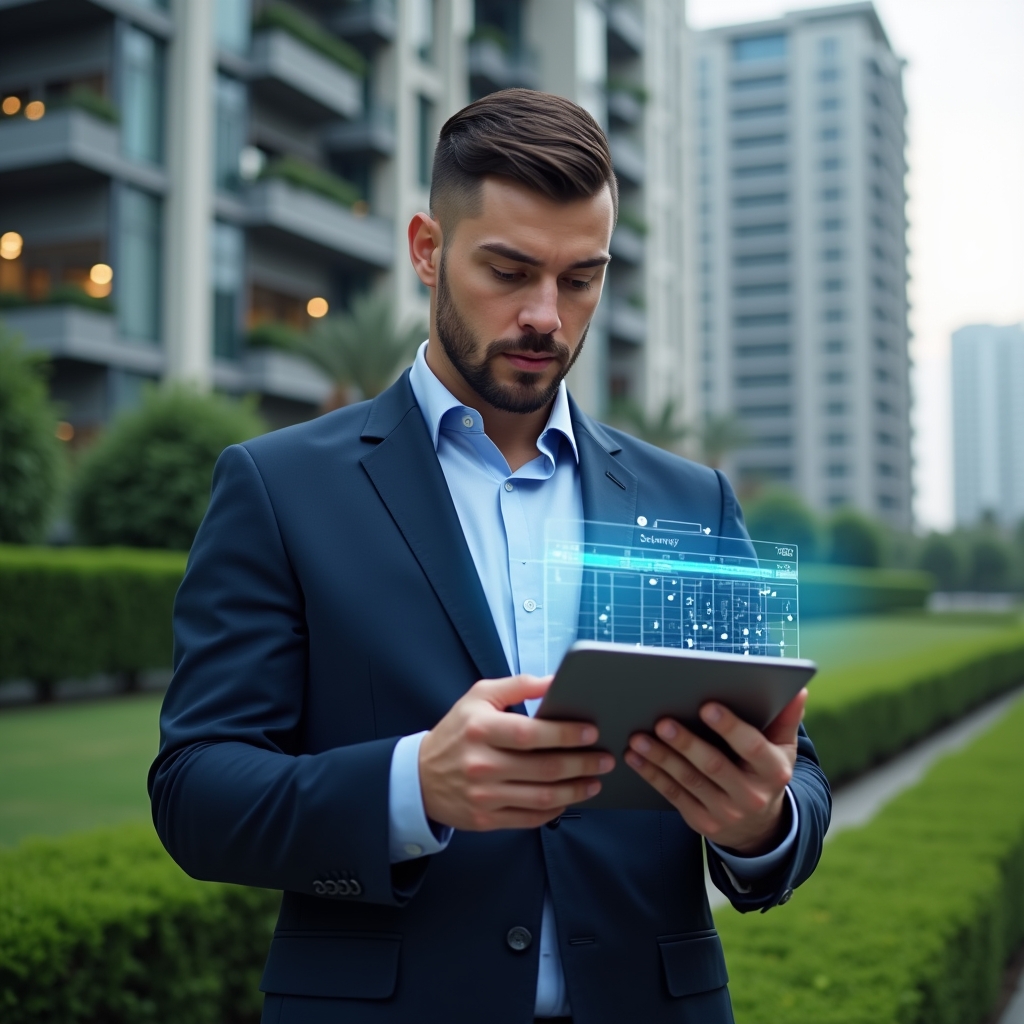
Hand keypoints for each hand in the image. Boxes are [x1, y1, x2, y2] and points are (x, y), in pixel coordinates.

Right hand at [419, 674, 613, 830]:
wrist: (420, 777)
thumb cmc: (457, 732)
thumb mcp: (479, 697)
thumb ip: (518, 685)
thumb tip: (556, 680)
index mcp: (480, 729)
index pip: (530, 734)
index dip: (564, 734)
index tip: (591, 732)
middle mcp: (482, 764)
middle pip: (543, 768)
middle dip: (582, 764)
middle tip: (605, 758)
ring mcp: (484, 796)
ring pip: (542, 797)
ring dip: (576, 790)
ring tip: (595, 780)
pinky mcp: (486, 819)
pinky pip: (530, 818)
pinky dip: (555, 810)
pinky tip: (569, 798)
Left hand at [624, 688, 807, 854]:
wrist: (760, 827)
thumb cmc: (765, 771)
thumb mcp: (782, 749)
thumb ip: (785, 719)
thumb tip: (798, 688)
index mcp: (773, 771)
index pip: (752, 747)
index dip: (730, 727)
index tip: (707, 705)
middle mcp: (751, 795)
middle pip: (714, 766)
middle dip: (687, 743)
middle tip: (662, 721)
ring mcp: (725, 812)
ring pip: (689, 781)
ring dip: (661, 758)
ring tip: (639, 737)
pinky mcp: (702, 822)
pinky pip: (673, 795)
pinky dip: (652, 775)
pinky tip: (635, 756)